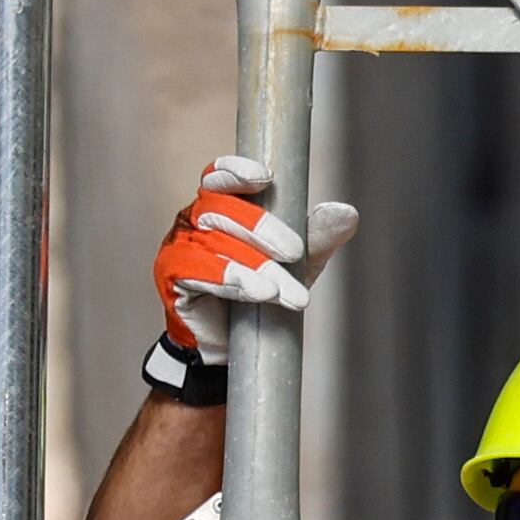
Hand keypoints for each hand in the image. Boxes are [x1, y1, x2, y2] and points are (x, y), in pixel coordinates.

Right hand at [149, 155, 358, 368]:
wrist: (234, 348)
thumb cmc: (262, 296)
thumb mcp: (298, 264)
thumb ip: (318, 237)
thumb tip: (347, 211)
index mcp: (221, 208)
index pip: (219, 177)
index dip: (235, 171)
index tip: (264, 177)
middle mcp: (195, 221)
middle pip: (221, 209)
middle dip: (262, 229)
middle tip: (295, 253)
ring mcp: (180, 247)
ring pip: (216, 244)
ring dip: (258, 267)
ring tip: (292, 295)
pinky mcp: (172, 277)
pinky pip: (197, 270)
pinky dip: (232, 280)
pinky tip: (260, 293)